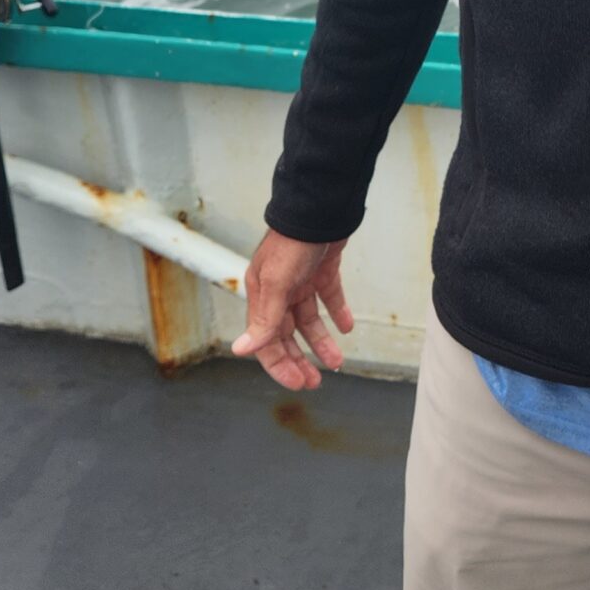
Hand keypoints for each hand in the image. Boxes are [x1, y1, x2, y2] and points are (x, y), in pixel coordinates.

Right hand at [231, 230, 354, 389]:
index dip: (280, 364)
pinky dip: (338, 312)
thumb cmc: (294, 239)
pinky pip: (329, 297)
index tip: (297, 383)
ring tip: (336, 360)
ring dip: (321, 341)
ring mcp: (301, 280)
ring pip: (309, 320)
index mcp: (262, 295)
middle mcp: (279, 290)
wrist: (321, 206)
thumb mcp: (277, 282)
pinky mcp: (322, 270)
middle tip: (315, 381)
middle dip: (299, 359)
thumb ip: (264, 318)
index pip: (266, 340)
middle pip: (286, 334)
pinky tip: (347, 326)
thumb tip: (242, 349)